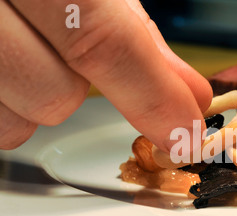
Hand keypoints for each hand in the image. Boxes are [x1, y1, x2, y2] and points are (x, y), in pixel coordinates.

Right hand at [0, 0, 211, 151]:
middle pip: (53, 96)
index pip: (100, 41)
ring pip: (14, 123)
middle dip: (73, 86)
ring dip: (33, 97)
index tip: (181, 131)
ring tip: (21, 50)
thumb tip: (188, 92)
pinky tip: (3, 64)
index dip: (152, 95)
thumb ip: (134, 33)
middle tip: (60, 49)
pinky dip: (6, 103)